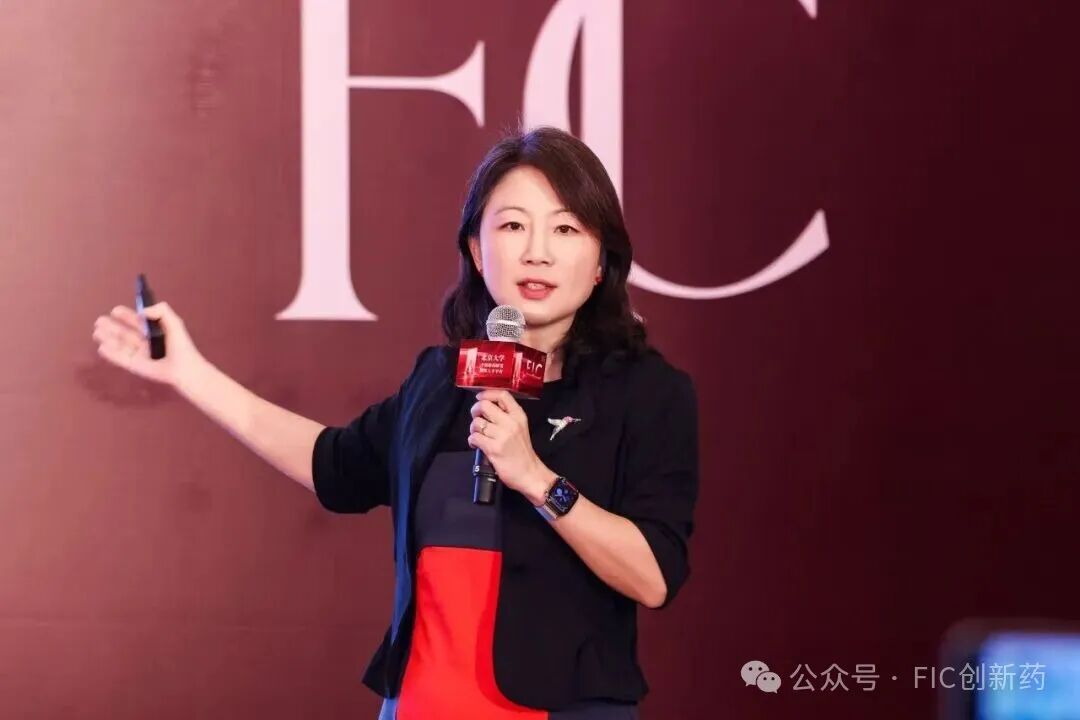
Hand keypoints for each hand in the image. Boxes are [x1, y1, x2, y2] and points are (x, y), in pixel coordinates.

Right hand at [91, 301, 205, 388]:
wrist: (184, 368)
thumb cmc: (181, 345)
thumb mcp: (174, 323)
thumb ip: (162, 310)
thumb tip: (142, 311)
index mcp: (154, 332)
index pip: (137, 322)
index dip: (126, 316)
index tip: (115, 310)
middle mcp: (145, 342)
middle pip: (125, 333)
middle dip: (112, 327)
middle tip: (99, 321)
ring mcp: (140, 355)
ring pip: (120, 345)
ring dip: (108, 338)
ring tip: (96, 332)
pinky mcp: (136, 366)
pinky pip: (120, 359)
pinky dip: (111, 354)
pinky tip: (101, 347)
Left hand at [468, 389, 552, 502]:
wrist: (529, 473)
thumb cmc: (522, 451)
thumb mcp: (520, 428)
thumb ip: (507, 416)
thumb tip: (486, 406)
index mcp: (518, 416)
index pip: (502, 395)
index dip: (487, 393)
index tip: (480, 397)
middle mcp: (511, 423)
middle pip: (484, 405)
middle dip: (475, 410)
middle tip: (476, 418)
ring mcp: (502, 436)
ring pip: (476, 422)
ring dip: (473, 429)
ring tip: (478, 435)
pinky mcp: (494, 448)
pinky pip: (474, 437)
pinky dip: (472, 441)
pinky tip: (477, 444)